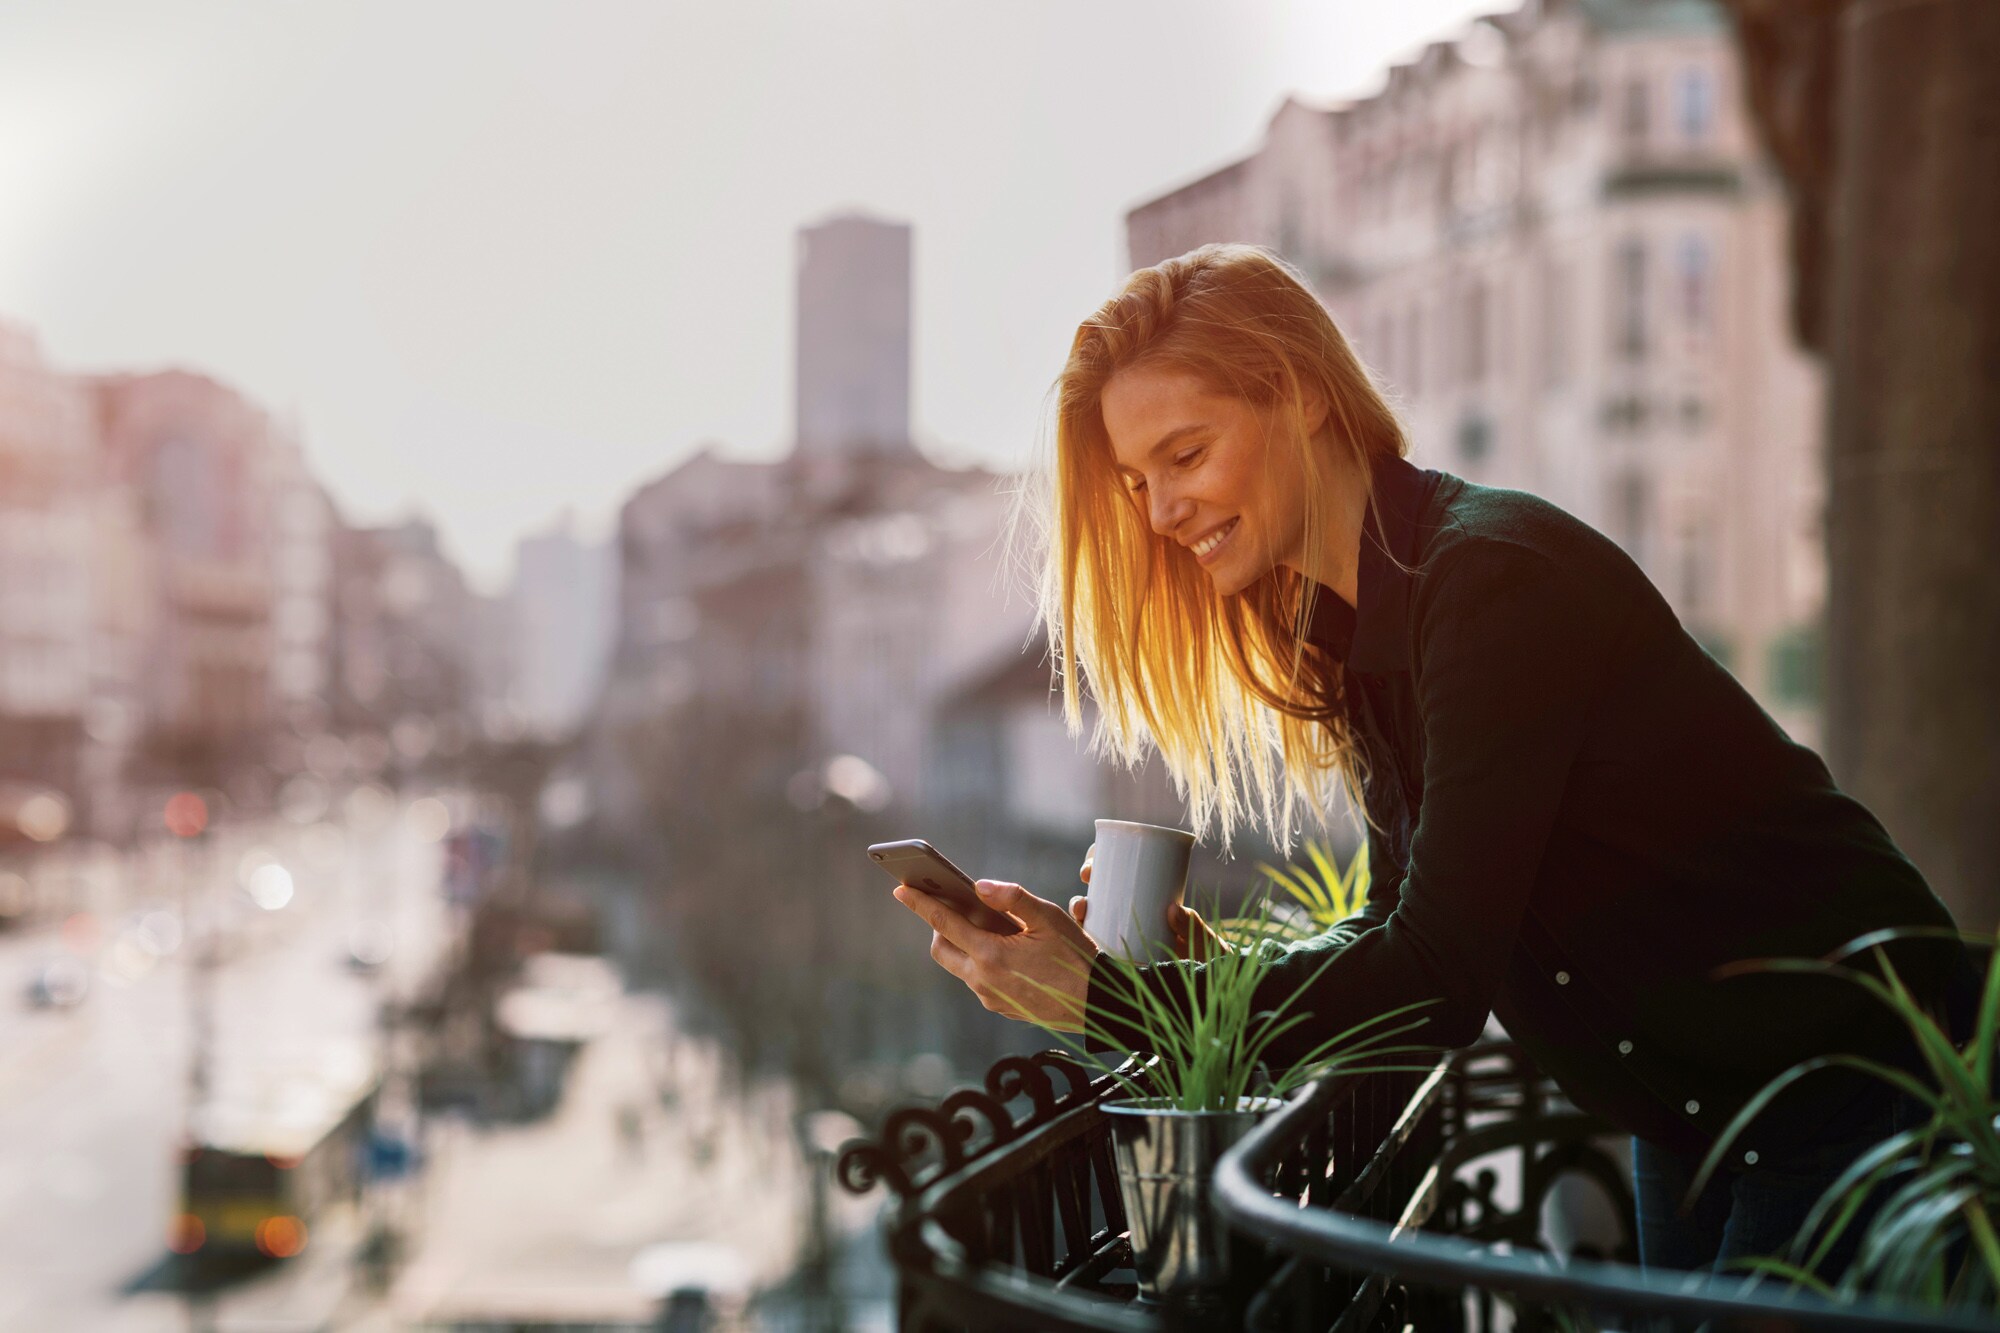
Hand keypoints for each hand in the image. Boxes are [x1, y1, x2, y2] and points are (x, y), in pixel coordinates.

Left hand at [893, 879, 1100, 1030]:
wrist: (1097, 1005)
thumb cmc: (1077, 958)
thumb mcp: (1050, 918)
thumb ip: (1012, 898)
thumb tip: (980, 885)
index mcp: (991, 955)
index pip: (943, 923)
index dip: (920, 904)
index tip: (900, 890)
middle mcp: (983, 980)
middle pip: (941, 949)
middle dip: (940, 927)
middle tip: (955, 908)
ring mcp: (990, 998)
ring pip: (960, 966)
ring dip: (964, 945)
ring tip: (988, 927)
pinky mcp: (1001, 1007)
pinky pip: (978, 980)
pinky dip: (981, 961)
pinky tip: (1006, 951)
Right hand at [1071, 844, 1224, 961]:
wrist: (1206, 997)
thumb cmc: (1208, 964)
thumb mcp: (1205, 944)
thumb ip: (1196, 929)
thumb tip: (1174, 909)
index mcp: (1151, 904)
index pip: (1124, 875)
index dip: (1105, 860)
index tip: (1097, 856)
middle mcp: (1131, 918)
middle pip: (1103, 890)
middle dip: (1088, 876)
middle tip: (1087, 874)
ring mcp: (1119, 940)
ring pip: (1091, 917)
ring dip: (1077, 907)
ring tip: (1080, 907)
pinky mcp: (1112, 964)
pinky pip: (1089, 949)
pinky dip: (1075, 941)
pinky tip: (1070, 937)